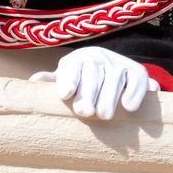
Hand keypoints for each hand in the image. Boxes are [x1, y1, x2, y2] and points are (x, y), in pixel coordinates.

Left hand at [29, 46, 159, 119]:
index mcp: (76, 59)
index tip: (64, 95)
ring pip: (114, 76)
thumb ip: (51, 81)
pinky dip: (134, 92)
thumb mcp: (64, 79)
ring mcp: (118, 62)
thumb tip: (34, 81)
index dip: (68, 79)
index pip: (71, 66)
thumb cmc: (80, 79)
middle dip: (88, 93)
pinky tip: (127, 107)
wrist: (109, 68)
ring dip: (109, 96)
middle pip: (92, 72)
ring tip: (103, 115)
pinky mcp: (137, 71)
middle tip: (84, 112)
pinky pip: (138, 79)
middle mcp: (97, 56)